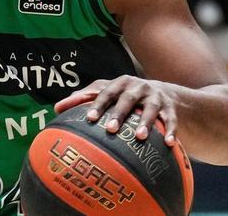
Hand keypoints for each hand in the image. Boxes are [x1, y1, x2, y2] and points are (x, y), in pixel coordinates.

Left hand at [56, 75, 179, 145]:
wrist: (164, 93)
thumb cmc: (126, 96)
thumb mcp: (108, 93)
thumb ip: (84, 99)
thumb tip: (56, 109)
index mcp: (119, 84)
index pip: (104, 93)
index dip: (96, 105)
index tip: (88, 119)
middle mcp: (137, 87)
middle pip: (127, 99)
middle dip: (119, 113)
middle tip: (110, 129)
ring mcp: (155, 97)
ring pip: (150, 109)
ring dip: (146, 122)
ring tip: (139, 137)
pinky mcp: (170, 109)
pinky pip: (171, 120)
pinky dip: (170, 130)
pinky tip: (168, 143)